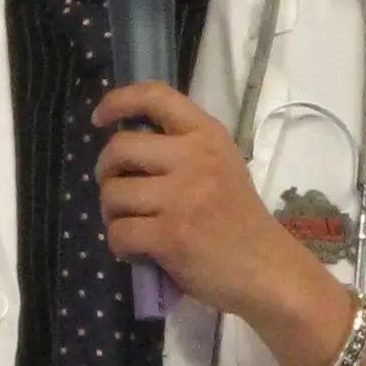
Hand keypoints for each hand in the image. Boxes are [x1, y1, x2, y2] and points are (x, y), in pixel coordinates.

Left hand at [92, 80, 309, 322]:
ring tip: (130, 223)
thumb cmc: (237, 216)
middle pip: (120, 147)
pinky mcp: (171, 236)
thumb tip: (123, 145)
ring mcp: (182, 197)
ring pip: (113, 193)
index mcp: (207, 134)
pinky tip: (137, 250)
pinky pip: (119, 232)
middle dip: (105, 171)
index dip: (119, 101)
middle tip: (116, 188)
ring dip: (111, 212)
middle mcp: (195, 158)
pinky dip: (119, 244)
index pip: (156, 96)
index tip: (99, 119)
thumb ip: (182, 146)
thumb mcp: (220, 163)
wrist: (267, 268)